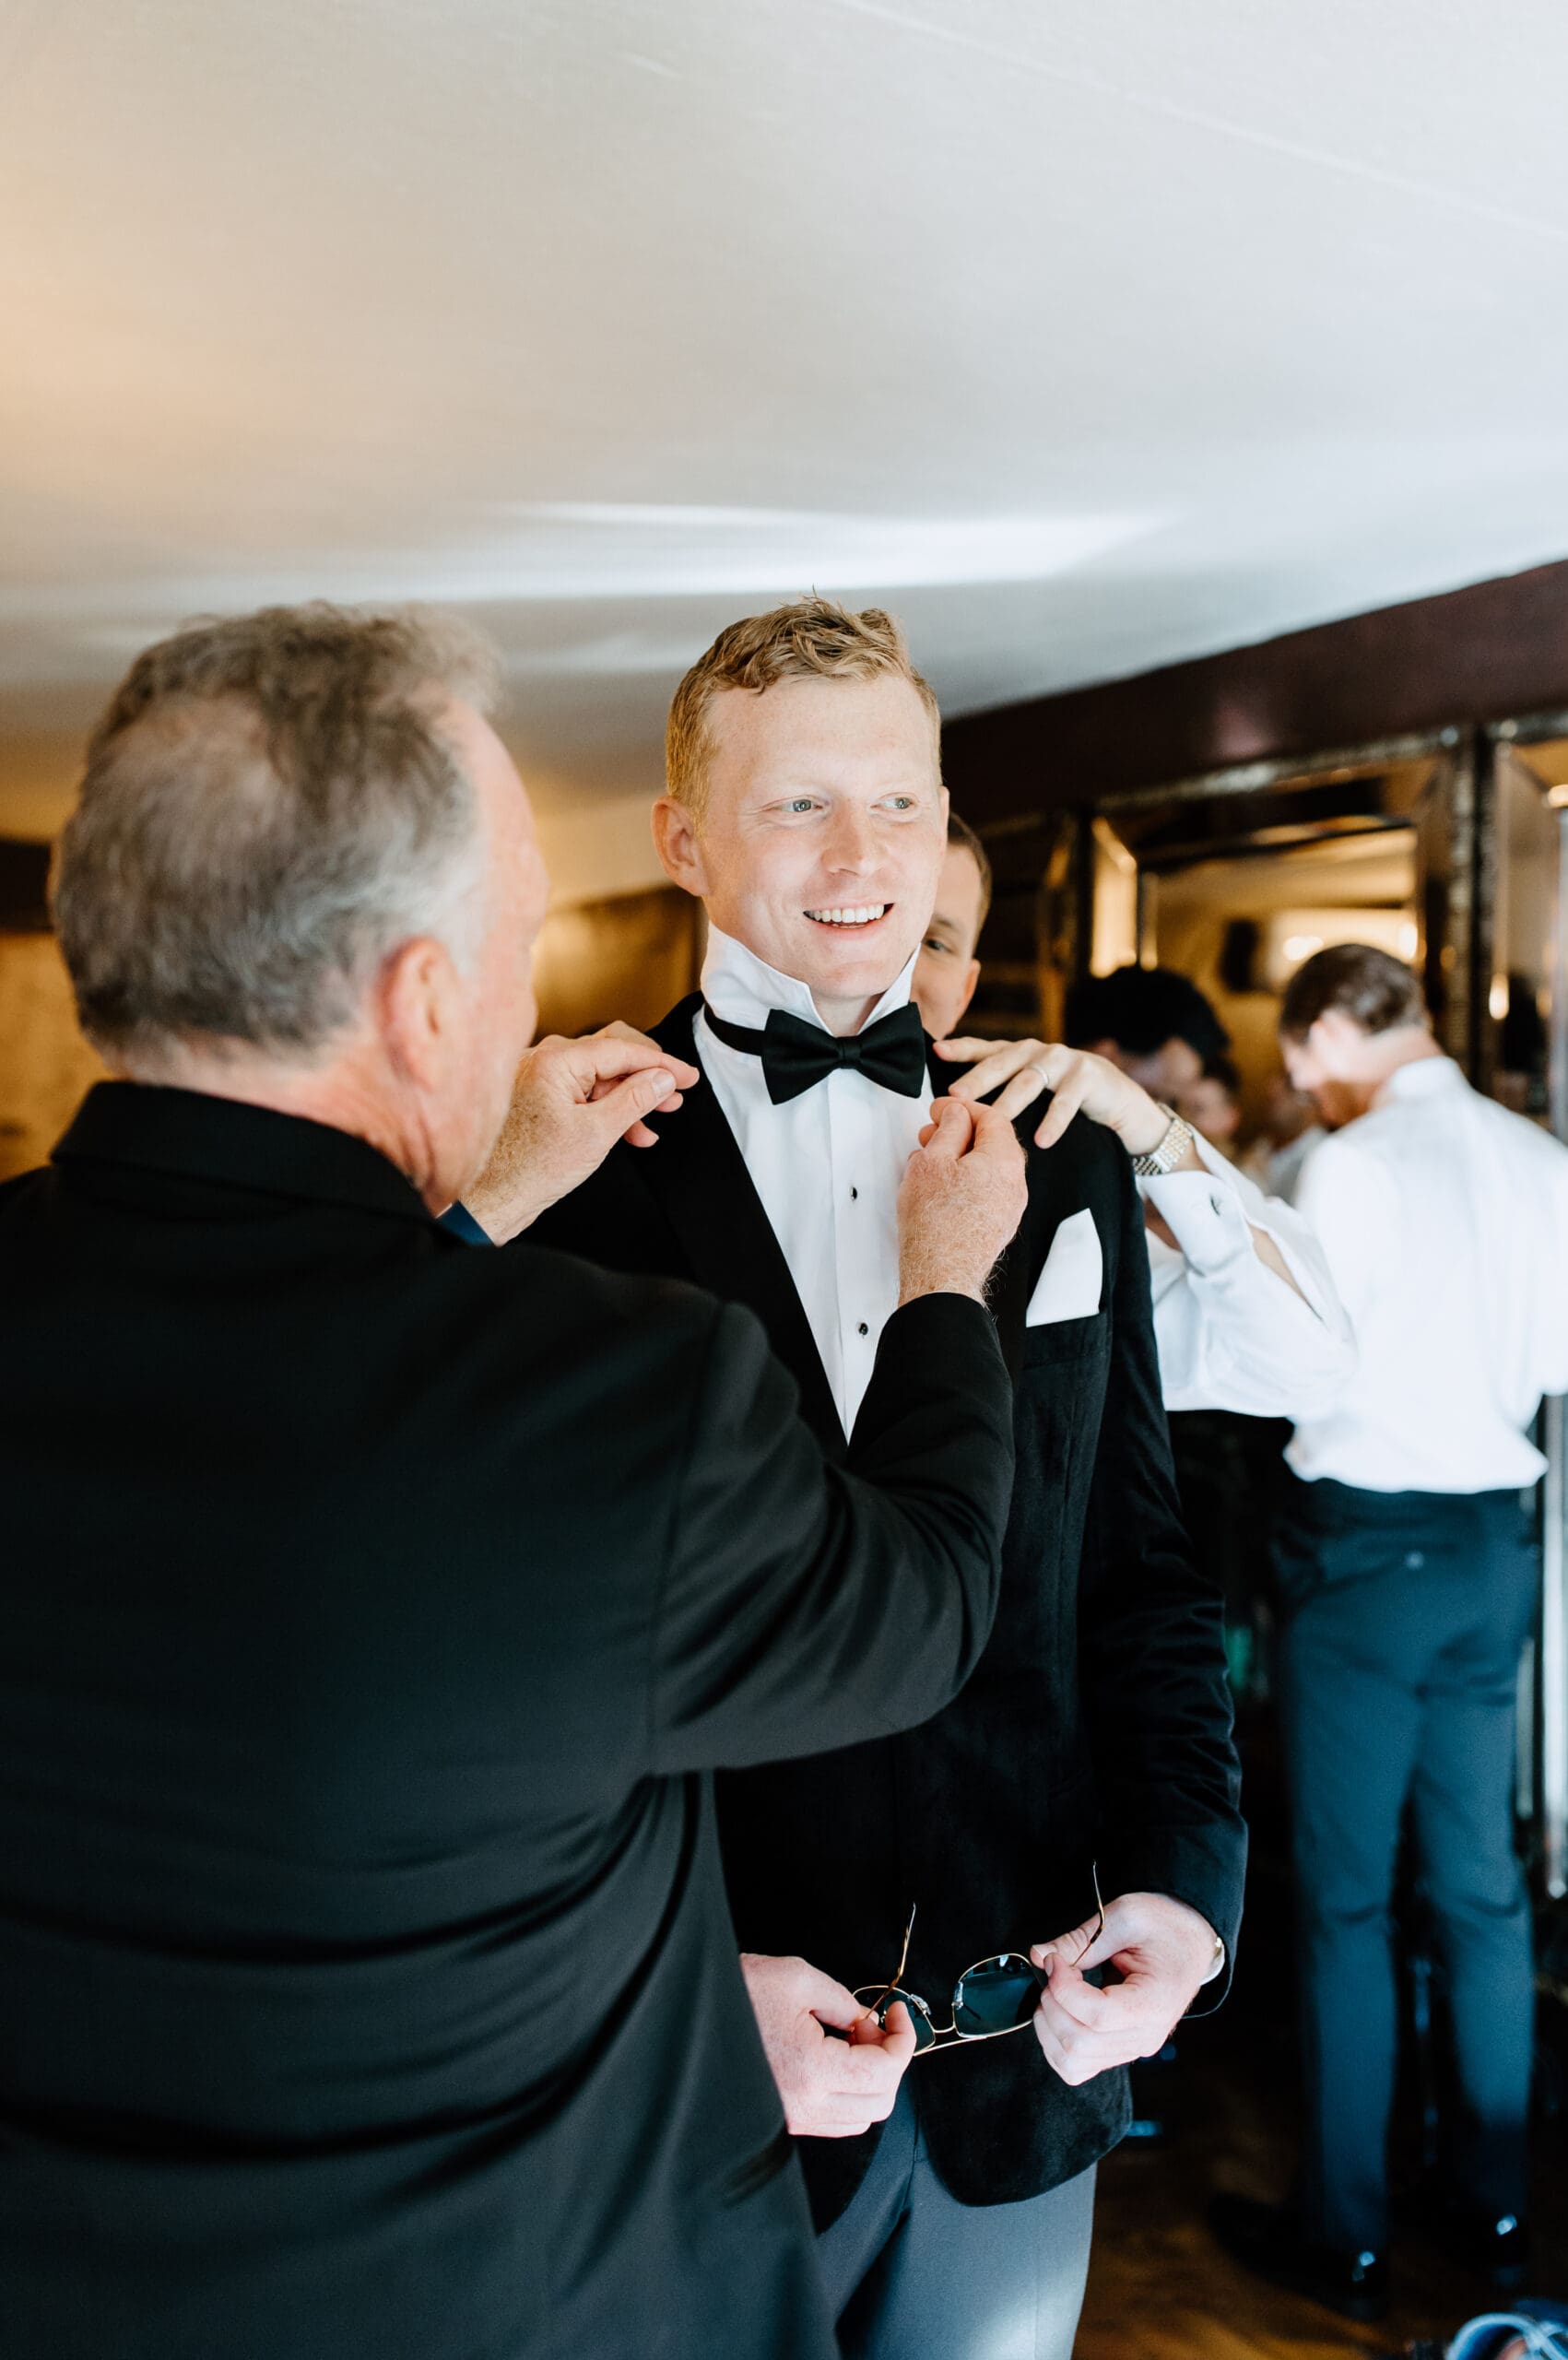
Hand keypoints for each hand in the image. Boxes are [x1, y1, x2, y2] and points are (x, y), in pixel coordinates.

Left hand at [462, 1025, 699, 1241]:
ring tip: (654, 1120)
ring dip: (629, 1098)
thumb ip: (635, 1099)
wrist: (490, 1199)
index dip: (662, 1063)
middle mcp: (544, 1059)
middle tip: (675, 1094)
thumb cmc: (529, 1169)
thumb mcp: (597, 1133)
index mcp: (556, 1059)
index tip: (687, 1076)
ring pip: (599, 1076)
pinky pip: (581, 1092)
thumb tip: (663, 1078)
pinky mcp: (537, 1098)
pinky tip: (628, 1131)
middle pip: (611, 1055)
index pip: (623, 1049)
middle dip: (646, 1078)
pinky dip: (607, 1108)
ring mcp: (539, 1077)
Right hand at [740, 1953, 916, 2137]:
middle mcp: (805, 2105)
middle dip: (888, 2059)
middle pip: (880, 2103)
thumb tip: (865, 2021)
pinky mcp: (783, 2119)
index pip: (885, 2072)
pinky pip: (834, 2119)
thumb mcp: (795, 1977)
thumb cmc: (735, 1993)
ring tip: (846, 2038)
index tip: (895, 2012)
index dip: (903, 2039)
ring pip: (860, 2116)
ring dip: (869, 2078)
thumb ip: (842, 1999)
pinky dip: (847, 2091)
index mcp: (812, 2070)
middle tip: (868, 2024)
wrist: (685, 2017)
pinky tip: (828, 2056)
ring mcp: (793, 2118)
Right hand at [897, 1097, 1027, 1306]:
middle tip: (932, 1133)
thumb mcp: (932, 1160)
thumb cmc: (937, 1225)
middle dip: (959, 1133)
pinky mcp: (997, 1226)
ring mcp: (1009, 1207)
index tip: (941, 1109)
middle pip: (992, 1142)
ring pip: (986, 1168)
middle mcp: (1015, 1184)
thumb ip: (948, 1129)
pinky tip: (938, 1187)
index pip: (992, 1117)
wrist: (942, 1275)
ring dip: (959, 1158)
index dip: (962, 1108)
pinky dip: (964, 1181)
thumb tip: (955, 1116)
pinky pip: (985, 1192)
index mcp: (1005, 1161)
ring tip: (929, 1162)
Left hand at [937, 1037, 1183, 1160]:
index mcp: (1018, 1054)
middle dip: (978, 1079)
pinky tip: (1042, 1139)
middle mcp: (1037, 1052)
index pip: (985, 1049)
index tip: (937, 1051)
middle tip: (957, 1096)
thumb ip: (1001, 1091)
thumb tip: (955, 1108)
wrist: (1117, 1099)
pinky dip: (1054, 1121)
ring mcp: (1063, 1061)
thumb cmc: (1064, 1097)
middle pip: (1002, 1063)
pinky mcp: (1087, 1076)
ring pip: (1030, 1081)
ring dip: (1010, 1102)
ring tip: (994, 1123)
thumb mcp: (1031, 1091)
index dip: (961, 1048)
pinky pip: (1067, 1100)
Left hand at [1028, 1891, 1219, 2086]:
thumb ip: (1079, 1940)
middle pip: (1079, 2043)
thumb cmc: (1164, 1926)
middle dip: (1051, 2005)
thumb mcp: (1123, 1917)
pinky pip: (1077, 2067)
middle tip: (1054, 1971)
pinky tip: (1059, 2011)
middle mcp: (1145, 2036)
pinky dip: (1055, 2044)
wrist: (1189, 1941)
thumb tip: (1039, 1955)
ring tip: (1056, 1991)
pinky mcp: (1120, 2050)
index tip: (1055, 1960)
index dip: (1063, 1988)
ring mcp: (1133, 2048)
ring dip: (1048, 2026)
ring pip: (1073, 2062)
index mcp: (1154, 2003)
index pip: (1097, 2016)